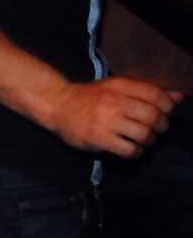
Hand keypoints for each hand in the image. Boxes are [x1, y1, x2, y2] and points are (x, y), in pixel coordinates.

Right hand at [48, 76, 182, 157]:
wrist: (58, 106)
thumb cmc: (90, 97)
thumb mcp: (117, 88)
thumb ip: (147, 92)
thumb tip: (179, 97)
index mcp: (120, 85)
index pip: (156, 95)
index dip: (168, 106)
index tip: (166, 113)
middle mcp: (114, 101)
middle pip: (153, 116)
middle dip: (162, 126)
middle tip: (157, 130)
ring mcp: (105, 121)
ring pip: (143, 134)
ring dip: (150, 141)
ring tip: (145, 141)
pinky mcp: (98, 138)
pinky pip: (129, 149)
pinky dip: (136, 152)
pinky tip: (133, 150)